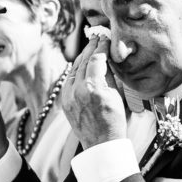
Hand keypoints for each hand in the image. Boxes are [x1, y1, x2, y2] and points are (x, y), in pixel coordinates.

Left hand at [60, 35, 126, 149]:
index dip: (101, 46)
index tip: (105, 38)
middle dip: (91, 48)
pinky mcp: (64, 101)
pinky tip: (82, 64)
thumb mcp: (117, 95)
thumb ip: (108, 76)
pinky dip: (76, 70)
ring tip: (90, 47)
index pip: (96, 59)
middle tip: (97, 37)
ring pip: (74, 69)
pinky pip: (69, 79)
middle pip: (83, 61)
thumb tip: (106, 58)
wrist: (101, 144)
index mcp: (94, 88)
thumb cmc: (115, 121)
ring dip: (82, 57)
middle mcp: (78, 90)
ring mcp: (68, 96)